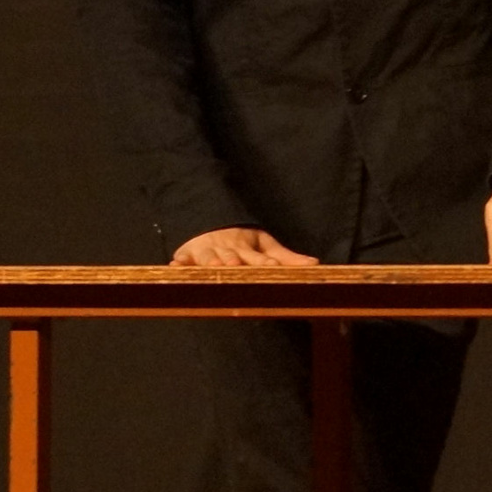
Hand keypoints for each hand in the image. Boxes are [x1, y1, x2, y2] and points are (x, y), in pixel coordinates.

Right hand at [171, 226, 319, 266]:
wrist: (212, 225)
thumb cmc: (243, 241)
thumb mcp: (265, 244)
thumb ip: (288, 258)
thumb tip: (315, 264)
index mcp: (247, 249)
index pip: (257, 256)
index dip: (263, 261)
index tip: (271, 264)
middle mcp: (226, 250)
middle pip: (231, 257)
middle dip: (234, 261)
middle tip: (236, 266)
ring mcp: (206, 251)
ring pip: (207, 257)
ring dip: (210, 261)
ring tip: (213, 265)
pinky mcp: (188, 254)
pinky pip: (182, 259)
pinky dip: (179, 262)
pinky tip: (176, 265)